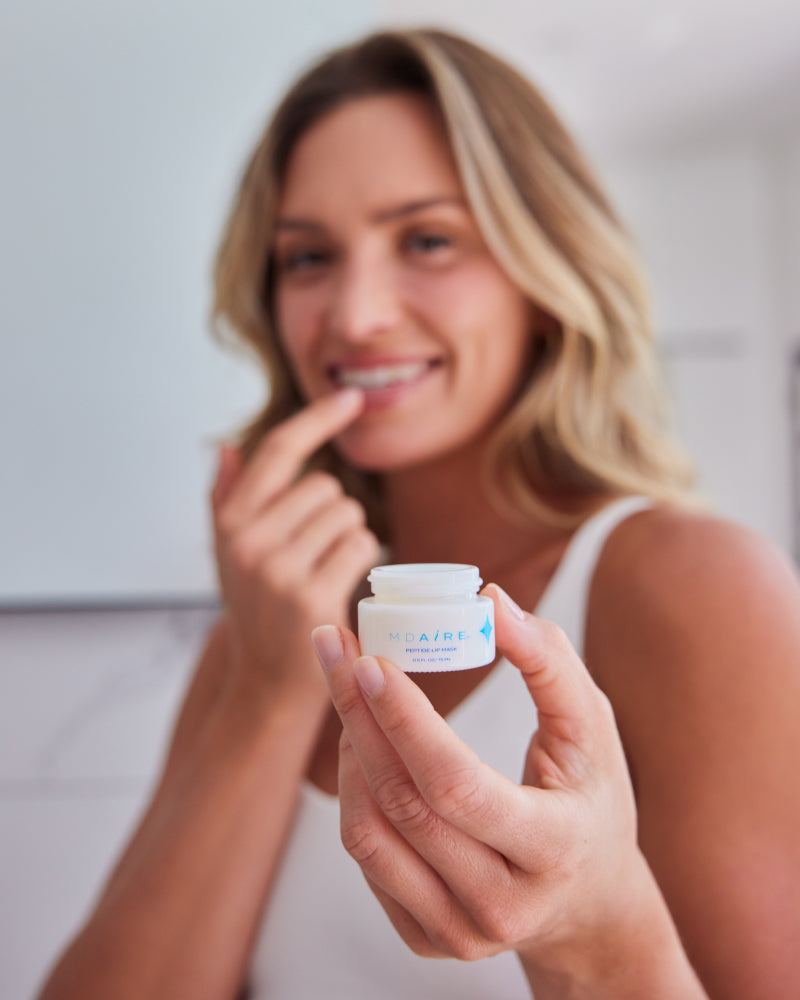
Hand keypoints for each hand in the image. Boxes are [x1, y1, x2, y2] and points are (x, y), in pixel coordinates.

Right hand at [211, 389, 379, 709]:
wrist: (265, 681)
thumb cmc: (256, 609)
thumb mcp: (230, 553)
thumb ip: (226, 498)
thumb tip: (225, 445)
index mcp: (230, 521)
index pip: (277, 450)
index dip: (317, 418)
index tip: (350, 397)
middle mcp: (248, 539)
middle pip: (324, 486)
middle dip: (334, 512)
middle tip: (318, 551)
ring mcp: (278, 569)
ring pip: (348, 515)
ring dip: (351, 536)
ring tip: (328, 568)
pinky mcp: (311, 596)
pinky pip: (361, 545)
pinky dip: (363, 558)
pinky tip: (344, 581)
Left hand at [312, 585, 695, 994]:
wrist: (592, 900)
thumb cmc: (592, 796)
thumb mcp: (593, 726)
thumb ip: (549, 660)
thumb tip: (489, 601)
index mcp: (552, 848)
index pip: (457, 785)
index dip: (405, 720)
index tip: (370, 659)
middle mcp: (502, 905)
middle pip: (402, 805)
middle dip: (358, 716)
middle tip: (335, 649)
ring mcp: (460, 932)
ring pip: (369, 835)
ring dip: (349, 752)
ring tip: (351, 695)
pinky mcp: (428, 940)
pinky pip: (367, 859)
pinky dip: (355, 793)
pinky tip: (365, 748)